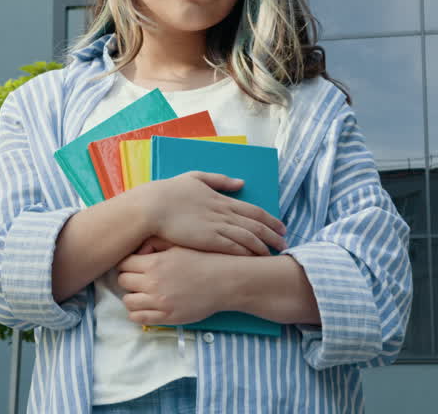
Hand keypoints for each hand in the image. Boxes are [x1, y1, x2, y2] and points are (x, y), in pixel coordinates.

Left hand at [118, 246, 234, 325]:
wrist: (224, 281)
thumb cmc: (202, 260)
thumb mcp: (178, 246)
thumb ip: (155, 245)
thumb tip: (138, 250)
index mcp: (154, 263)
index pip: (123, 264)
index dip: (127, 263)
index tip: (133, 265)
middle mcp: (153, 284)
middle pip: (122, 282)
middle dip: (128, 279)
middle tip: (137, 278)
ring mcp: (159, 302)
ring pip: (128, 302)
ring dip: (132, 296)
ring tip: (142, 293)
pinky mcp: (167, 317)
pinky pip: (139, 318)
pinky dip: (138, 312)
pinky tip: (146, 305)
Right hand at [134, 171, 285, 255]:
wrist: (152, 207)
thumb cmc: (169, 192)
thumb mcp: (196, 178)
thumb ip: (219, 180)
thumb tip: (240, 182)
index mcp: (221, 199)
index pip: (253, 210)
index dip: (270, 219)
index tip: (281, 226)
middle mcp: (224, 212)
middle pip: (256, 224)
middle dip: (273, 234)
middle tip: (285, 242)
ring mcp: (217, 227)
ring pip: (249, 237)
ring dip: (263, 246)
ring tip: (275, 253)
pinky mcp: (209, 240)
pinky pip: (234, 248)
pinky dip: (247, 253)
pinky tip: (256, 258)